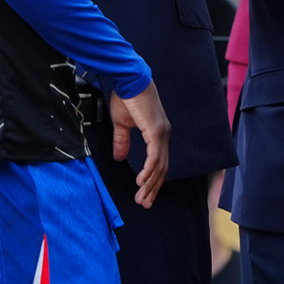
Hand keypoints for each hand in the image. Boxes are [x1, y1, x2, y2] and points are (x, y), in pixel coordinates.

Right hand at [111, 83, 170, 208]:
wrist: (128, 80)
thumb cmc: (126, 97)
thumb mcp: (122, 124)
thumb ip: (122, 141)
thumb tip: (120, 158)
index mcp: (157, 134)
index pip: (159, 162)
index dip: (152, 180)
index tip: (144, 194)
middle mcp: (163, 135)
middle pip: (162, 168)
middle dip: (153, 188)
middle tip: (145, 203)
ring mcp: (162, 133)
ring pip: (159, 165)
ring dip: (150, 184)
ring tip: (141, 198)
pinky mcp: (156, 130)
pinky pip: (155, 156)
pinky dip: (149, 171)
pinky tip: (141, 182)